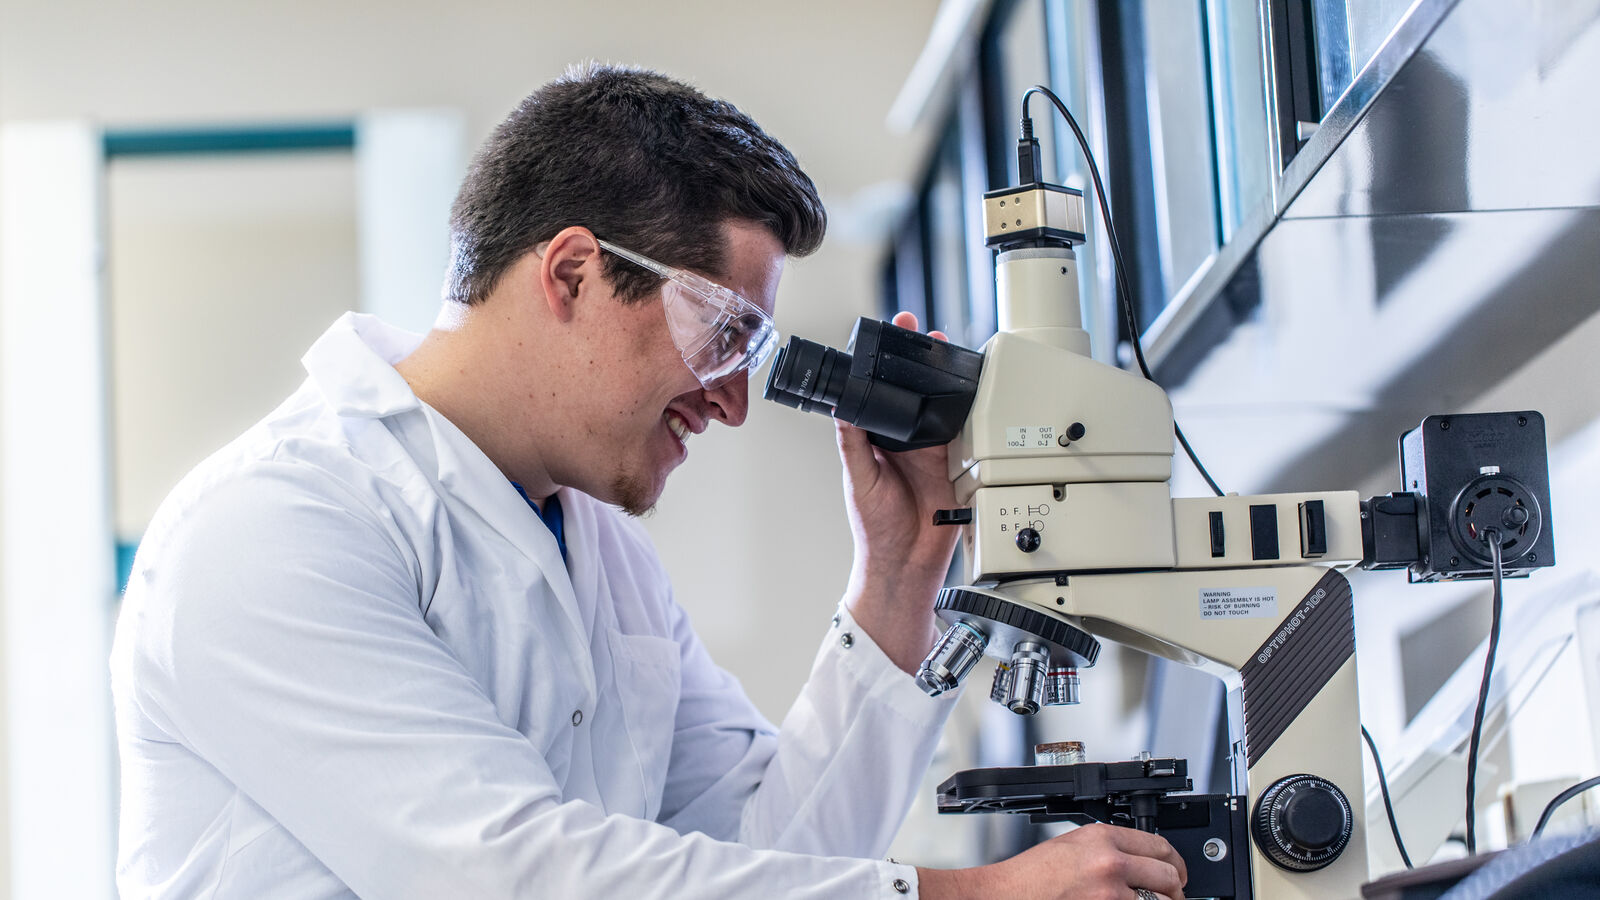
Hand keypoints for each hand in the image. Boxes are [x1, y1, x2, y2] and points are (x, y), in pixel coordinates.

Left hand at [837, 311, 961, 673]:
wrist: (906, 565)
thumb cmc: (875, 530)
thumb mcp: (858, 479)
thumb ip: (852, 443)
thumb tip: (840, 406)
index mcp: (876, 440)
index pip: (879, 392)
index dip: (883, 364)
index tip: (888, 335)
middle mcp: (905, 441)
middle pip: (915, 392)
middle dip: (921, 362)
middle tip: (924, 332)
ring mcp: (932, 450)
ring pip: (942, 407)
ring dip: (947, 382)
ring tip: (949, 352)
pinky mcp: (955, 464)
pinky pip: (965, 432)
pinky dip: (970, 413)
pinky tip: (972, 392)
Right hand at [917, 823, 1187, 899]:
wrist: (1003, 897)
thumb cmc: (1030, 877)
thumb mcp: (1072, 846)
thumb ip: (1109, 849)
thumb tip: (1142, 862)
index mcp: (1102, 838)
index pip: (1160, 846)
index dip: (1176, 862)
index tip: (1178, 872)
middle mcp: (1110, 863)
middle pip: (1169, 876)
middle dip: (1176, 890)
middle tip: (1174, 896)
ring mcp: (1111, 894)